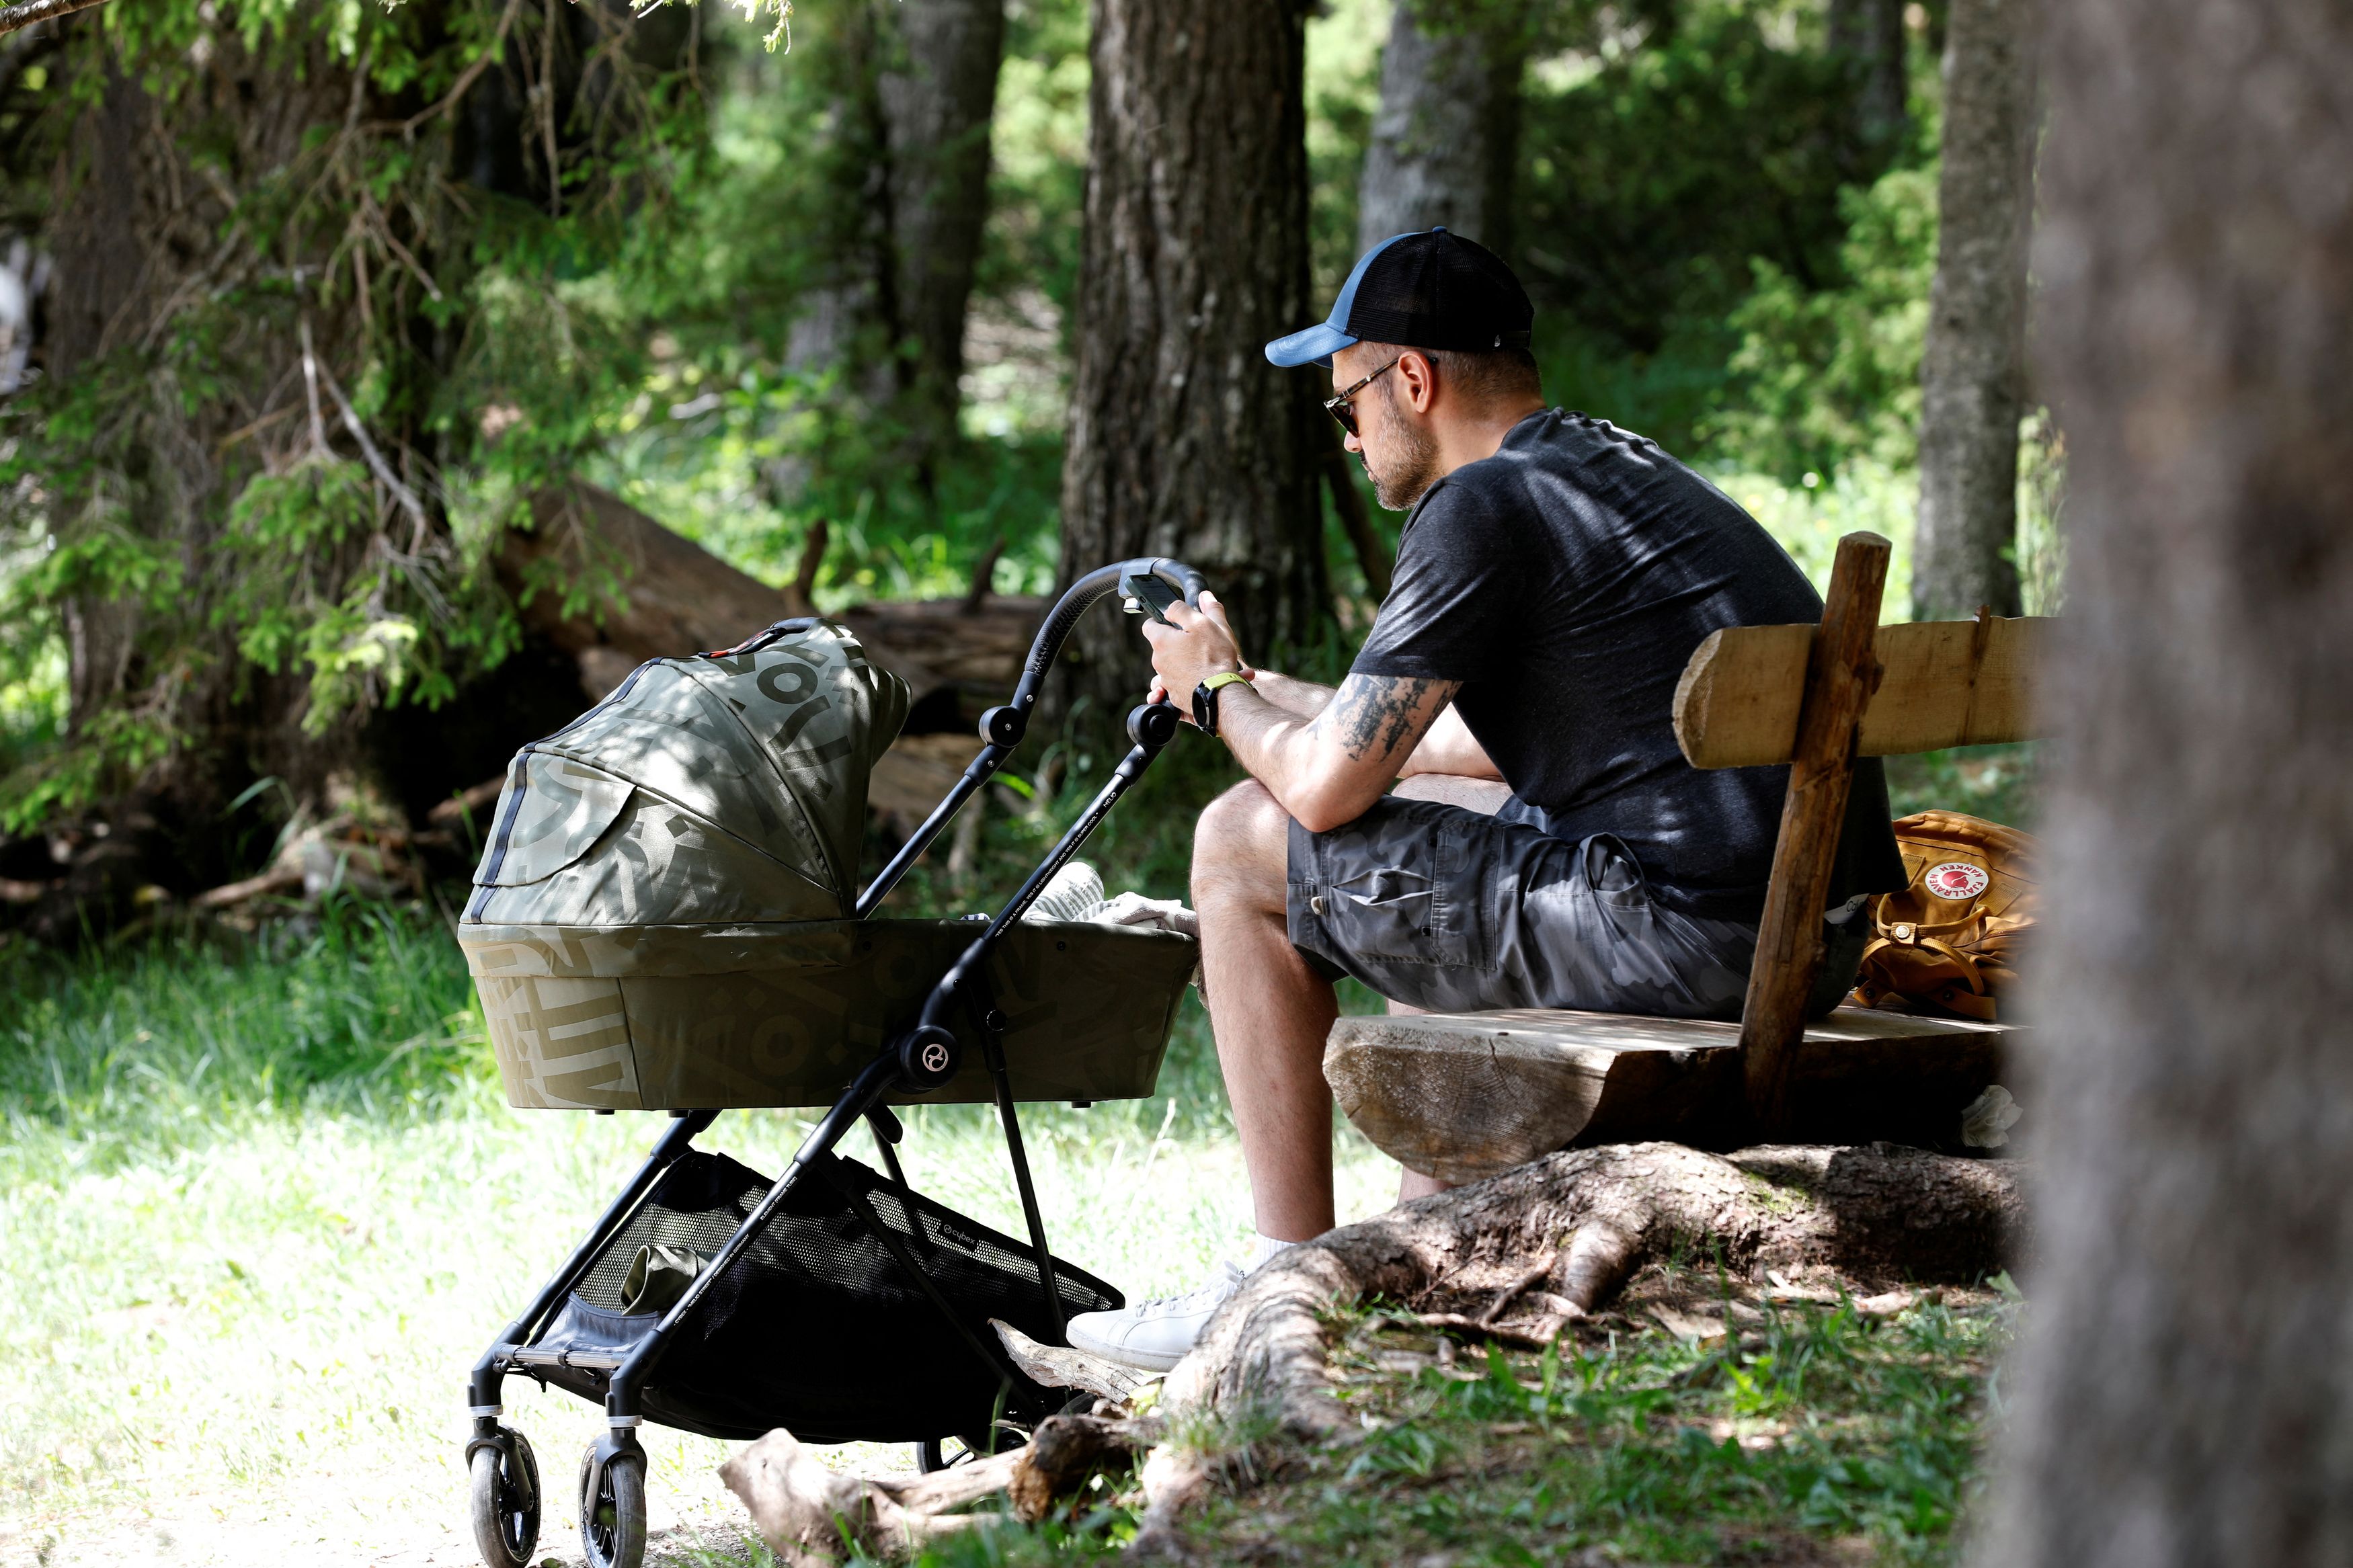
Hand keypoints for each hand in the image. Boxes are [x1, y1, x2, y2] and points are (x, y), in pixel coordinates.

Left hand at [1140, 590, 1250, 722]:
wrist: (1220, 695)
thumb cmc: (1213, 658)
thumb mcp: (1204, 623)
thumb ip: (1188, 609)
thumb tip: (1181, 601)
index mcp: (1161, 641)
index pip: (1149, 625)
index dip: (1160, 620)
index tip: (1172, 621)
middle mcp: (1158, 662)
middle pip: (1163, 646)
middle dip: (1177, 642)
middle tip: (1198, 642)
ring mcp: (1166, 681)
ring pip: (1172, 666)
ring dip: (1185, 663)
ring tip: (1205, 662)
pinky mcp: (1176, 697)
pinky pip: (1179, 685)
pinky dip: (1189, 681)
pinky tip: (1204, 678)